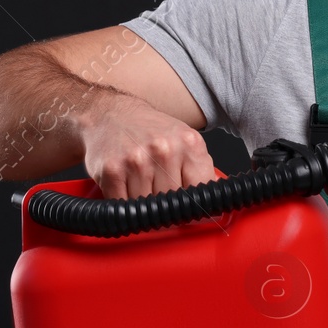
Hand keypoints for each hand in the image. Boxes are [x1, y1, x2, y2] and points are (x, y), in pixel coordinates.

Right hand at [76, 91, 221, 198]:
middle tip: (158, 196)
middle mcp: (164, 150)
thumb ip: (200, 170)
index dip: (195, 207)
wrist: (112, 114)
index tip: (189, 212)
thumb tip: (214, 206)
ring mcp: (137, 160)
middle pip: (174, 203)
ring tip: (140, 188)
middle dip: (167, 207)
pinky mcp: (112, 170)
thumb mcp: (184, 141)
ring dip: (144, 207)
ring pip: (149, 208)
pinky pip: (124, 206)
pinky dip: (125, 206)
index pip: (201, 191)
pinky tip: (125, 190)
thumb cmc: (150, 131)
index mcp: (189, 143)